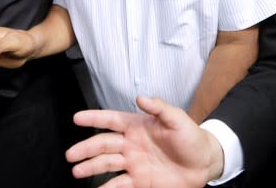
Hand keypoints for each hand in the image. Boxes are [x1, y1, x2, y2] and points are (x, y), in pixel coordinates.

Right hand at [66, 96, 224, 187]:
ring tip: (77, 171)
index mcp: (137, 126)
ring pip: (107, 164)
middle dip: (86, 148)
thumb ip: (160, 108)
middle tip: (70, 154)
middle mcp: (131, 144)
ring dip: (91, 167)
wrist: (204, 164)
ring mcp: (134, 163)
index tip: (77, 118)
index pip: (111, 120)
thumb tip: (141, 97)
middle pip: (103, 145)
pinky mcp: (140, 181)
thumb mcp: (178, 119)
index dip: (94, 118)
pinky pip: (120, 185)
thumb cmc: (192, 138)